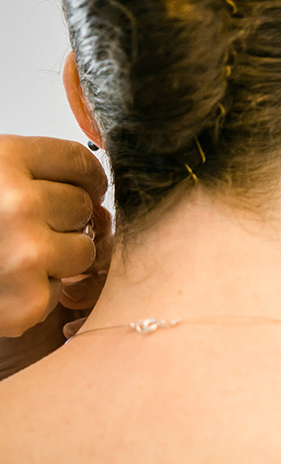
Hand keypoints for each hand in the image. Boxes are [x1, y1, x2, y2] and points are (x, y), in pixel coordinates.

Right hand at [0, 135, 107, 337]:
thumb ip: (26, 172)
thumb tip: (89, 185)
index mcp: (4, 161)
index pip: (79, 162)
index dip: (84, 177)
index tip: (83, 186)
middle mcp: (18, 205)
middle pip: (84, 207)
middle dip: (64, 218)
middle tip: (26, 228)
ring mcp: (26, 255)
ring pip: (84, 250)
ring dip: (58, 256)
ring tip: (12, 256)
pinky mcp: (28, 302)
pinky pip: (59, 289)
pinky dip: (36, 291)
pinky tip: (2, 284)